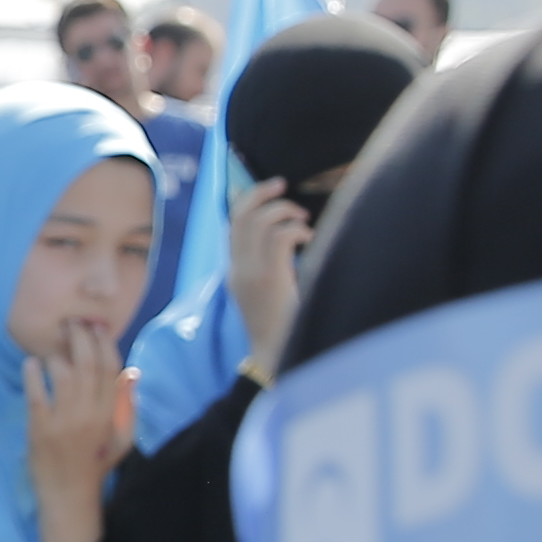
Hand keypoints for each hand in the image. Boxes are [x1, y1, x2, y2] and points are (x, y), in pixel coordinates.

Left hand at [22, 319, 133, 541]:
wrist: (69, 494)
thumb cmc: (96, 464)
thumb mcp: (122, 438)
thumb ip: (128, 406)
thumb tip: (132, 372)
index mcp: (111, 415)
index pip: (112, 369)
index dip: (105, 343)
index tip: (97, 326)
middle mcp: (91, 415)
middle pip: (88, 365)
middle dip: (80, 337)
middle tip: (71, 323)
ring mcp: (65, 421)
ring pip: (64, 374)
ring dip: (57, 352)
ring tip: (52, 342)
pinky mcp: (40, 429)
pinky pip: (37, 394)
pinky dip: (33, 374)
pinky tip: (31, 362)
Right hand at [226, 177, 315, 362]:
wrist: (277, 357)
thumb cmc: (282, 328)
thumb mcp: (268, 294)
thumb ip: (269, 267)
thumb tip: (284, 239)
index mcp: (234, 272)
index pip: (232, 225)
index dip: (246, 201)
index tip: (268, 191)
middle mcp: (238, 269)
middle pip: (240, 215)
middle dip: (260, 192)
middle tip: (281, 184)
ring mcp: (251, 273)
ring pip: (260, 220)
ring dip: (284, 210)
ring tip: (303, 220)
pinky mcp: (270, 277)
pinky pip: (280, 236)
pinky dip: (296, 229)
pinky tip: (309, 237)